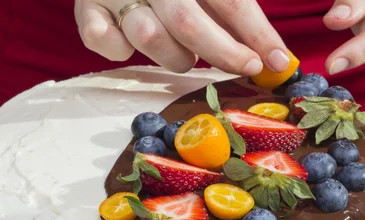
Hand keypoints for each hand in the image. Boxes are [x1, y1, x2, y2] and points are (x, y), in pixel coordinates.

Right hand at [74, 0, 290, 75]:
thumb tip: (275, 55)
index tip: (278, 62)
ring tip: (187, 55)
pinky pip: (102, 41)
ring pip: (148, 36)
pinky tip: (130, 44)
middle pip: (188, 22)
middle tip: (247, 68)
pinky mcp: (85, 9)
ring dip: (175, 56)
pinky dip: (119, 49)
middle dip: (223, 53)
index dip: (257, 33)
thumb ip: (233, 7)